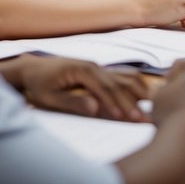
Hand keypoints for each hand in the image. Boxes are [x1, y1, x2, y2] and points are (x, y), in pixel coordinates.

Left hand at [10, 55, 148, 120]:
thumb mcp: (49, 97)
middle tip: (144, 118)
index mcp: (82, 70)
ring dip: (138, 92)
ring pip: (124, 77)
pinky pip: (122, 76)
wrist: (32, 68)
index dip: (115, 103)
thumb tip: (94, 109)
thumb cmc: (39, 84)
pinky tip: (144, 95)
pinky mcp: (100, 71)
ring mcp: (98, 67)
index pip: (105, 87)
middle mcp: (94, 66)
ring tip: (152, 106)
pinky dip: (135, 85)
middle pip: (119, 83)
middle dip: (132, 102)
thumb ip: (72, 103)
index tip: (125, 117)